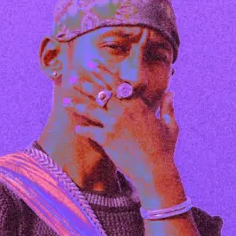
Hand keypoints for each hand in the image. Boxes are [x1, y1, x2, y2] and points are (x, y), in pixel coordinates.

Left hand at [63, 61, 178, 184]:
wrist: (156, 171)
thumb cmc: (164, 150)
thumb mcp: (170, 126)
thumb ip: (168, 107)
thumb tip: (171, 92)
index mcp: (138, 105)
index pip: (117, 83)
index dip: (103, 72)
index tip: (92, 64)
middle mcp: (124, 112)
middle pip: (100, 92)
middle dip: (84, 84)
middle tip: (72, 77)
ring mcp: (114, 125)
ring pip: (90, 110)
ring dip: (76, 104)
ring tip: (65, 100)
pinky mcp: (107, 140)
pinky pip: (90, 132)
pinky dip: (82, 130)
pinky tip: (76, 129)